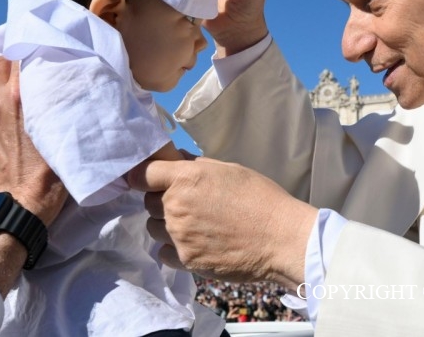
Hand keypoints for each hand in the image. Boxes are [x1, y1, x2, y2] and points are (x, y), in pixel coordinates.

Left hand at [0, 57, 66, 226]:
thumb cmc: (51, 171)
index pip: (14, 58)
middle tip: (24, 78)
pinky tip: (7, 136)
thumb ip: (55, 104)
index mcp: (16, 99)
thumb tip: (61, 86)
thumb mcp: (60, 131)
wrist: (24, 205)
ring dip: (0, 97)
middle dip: (9, 68)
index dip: (26, 56)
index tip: (37, 61)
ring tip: (17, 112)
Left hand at [127, 156, 317, 288]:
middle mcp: (176, 206)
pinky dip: (175, 249)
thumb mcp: (230, 170)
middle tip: (189, 203)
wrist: (281, 239)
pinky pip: (164, 252)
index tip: (149, 180)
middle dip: (162, 200)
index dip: (144, 176)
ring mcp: (178, 235)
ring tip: (194, 226)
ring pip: (154, 227)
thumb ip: (198, 166)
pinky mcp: (185, 260)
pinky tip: (196, 244)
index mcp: (186, 178)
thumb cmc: (261, 198)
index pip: (142, 174)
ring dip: (167, 225)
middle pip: (148, 201)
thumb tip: (177, 162)